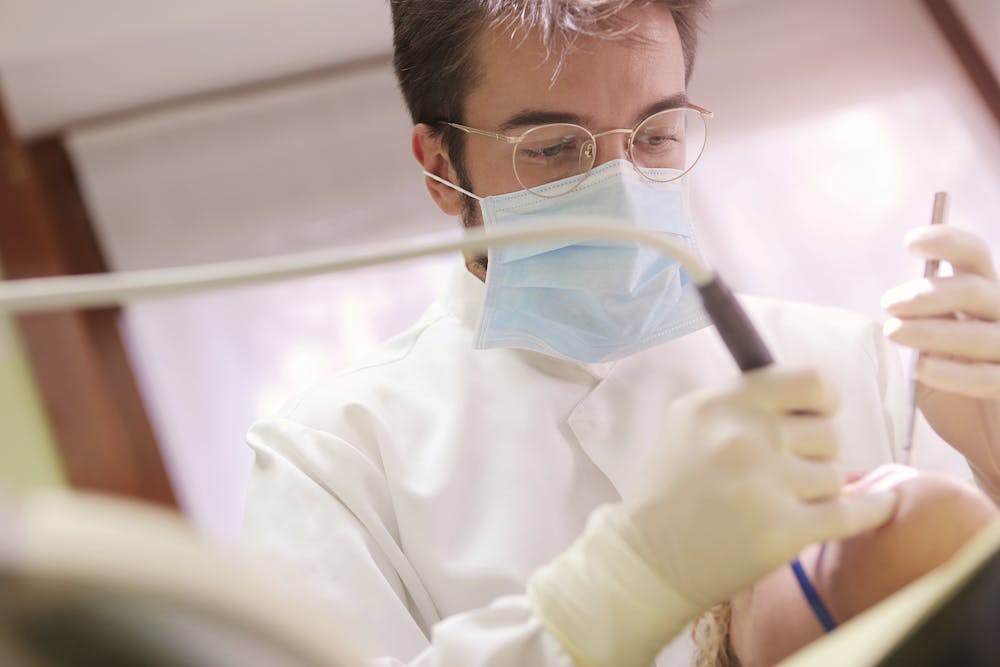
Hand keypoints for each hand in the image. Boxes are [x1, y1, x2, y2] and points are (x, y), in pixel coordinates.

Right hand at [621, 365, 895, 608]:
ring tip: (778, 503)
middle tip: (782, 475)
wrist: (648, 558)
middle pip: (828, 433)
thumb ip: (743, 401)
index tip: (817, 415)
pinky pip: (851, 513)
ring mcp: (765, 483)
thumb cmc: (671, 487)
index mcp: (722, 403)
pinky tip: (882, 505)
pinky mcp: (783, 530)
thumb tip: (811, 395)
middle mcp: (744, 436)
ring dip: (816, 491)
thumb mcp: (689, 422)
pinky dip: (872, 510)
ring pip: (835, 476)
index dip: (823, 400)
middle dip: (813, 455)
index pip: (809, 381)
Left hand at [882, 225, 999, 490]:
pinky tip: (923, 370)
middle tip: (889, 304)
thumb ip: (922, 324)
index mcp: (984, 298)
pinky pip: (991, 376)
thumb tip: (900, 301)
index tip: (911, 242)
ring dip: (932, 330)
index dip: (946, 242)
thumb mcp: (931, 352)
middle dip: (927, 293)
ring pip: (981, 332)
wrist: (986, 442)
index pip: (973, 256)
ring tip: (895, 333)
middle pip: (974, 289)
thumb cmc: (955, 390)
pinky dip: (954, 372)